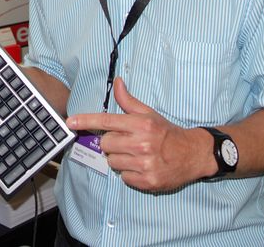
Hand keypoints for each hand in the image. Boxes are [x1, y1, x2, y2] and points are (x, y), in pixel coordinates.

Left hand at [66, 77, 210, 191]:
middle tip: (127, 142)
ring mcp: (145, 164)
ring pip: (112, 162)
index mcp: (141, 124)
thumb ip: (129, 101)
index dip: (86, 121)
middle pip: (105, 144)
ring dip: (120, 159)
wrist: (193, 154)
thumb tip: (117, 82)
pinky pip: (123, 177)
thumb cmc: (167, 133)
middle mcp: (142, 143)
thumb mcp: (149, 114)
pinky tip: (141, 167)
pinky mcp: (147, 181)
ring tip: (136, 155)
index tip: (71, 122)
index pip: (107, 121)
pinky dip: (129, 173)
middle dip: (112, 143)